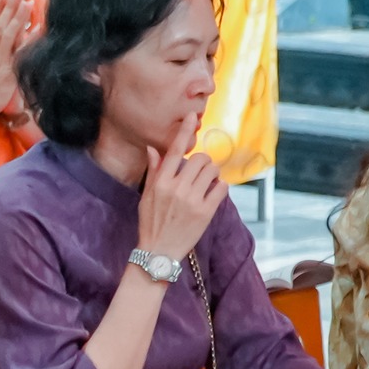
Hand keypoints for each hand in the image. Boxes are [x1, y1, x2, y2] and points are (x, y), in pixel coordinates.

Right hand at [137, 114, 227, 262]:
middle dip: (203, 162)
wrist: (158, 252)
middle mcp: (176, 188)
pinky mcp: (205, 212)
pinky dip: (219, 186)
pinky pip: (221, 187)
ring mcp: (192, 200)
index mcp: (160, 182)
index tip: (193, 115)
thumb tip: (154, 149)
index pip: (174, 149)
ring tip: (206, 183)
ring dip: (212, 173)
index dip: (184, 130)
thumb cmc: (151, 223)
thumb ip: (154, 171)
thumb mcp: (147, 196)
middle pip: (200, 159)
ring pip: (213, 171)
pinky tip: (212, 193)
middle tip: (200, 172)